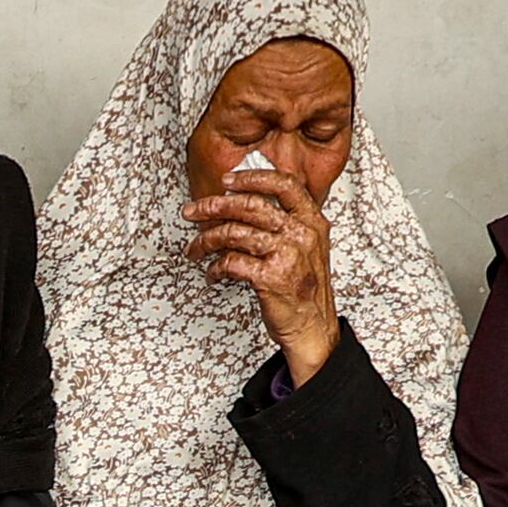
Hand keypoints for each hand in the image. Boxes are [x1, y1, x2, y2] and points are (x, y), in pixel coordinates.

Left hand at [188, 168, 338, 382]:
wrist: (313, 328)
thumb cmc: (305, 291)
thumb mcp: (308, 249)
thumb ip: (286, 225)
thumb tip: (246, 208)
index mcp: (312, 222)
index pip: (284, 185)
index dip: (252, 177)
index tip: (227, 180)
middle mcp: (301, 234)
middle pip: (250, 206)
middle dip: (213, 206)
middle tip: (194, 211)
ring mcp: (286, 255)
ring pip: (233, 233)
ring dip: (206, 241)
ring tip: (195, 248)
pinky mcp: (269, 277)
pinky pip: (231, 263)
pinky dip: (215, 268)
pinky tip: (213, 272)